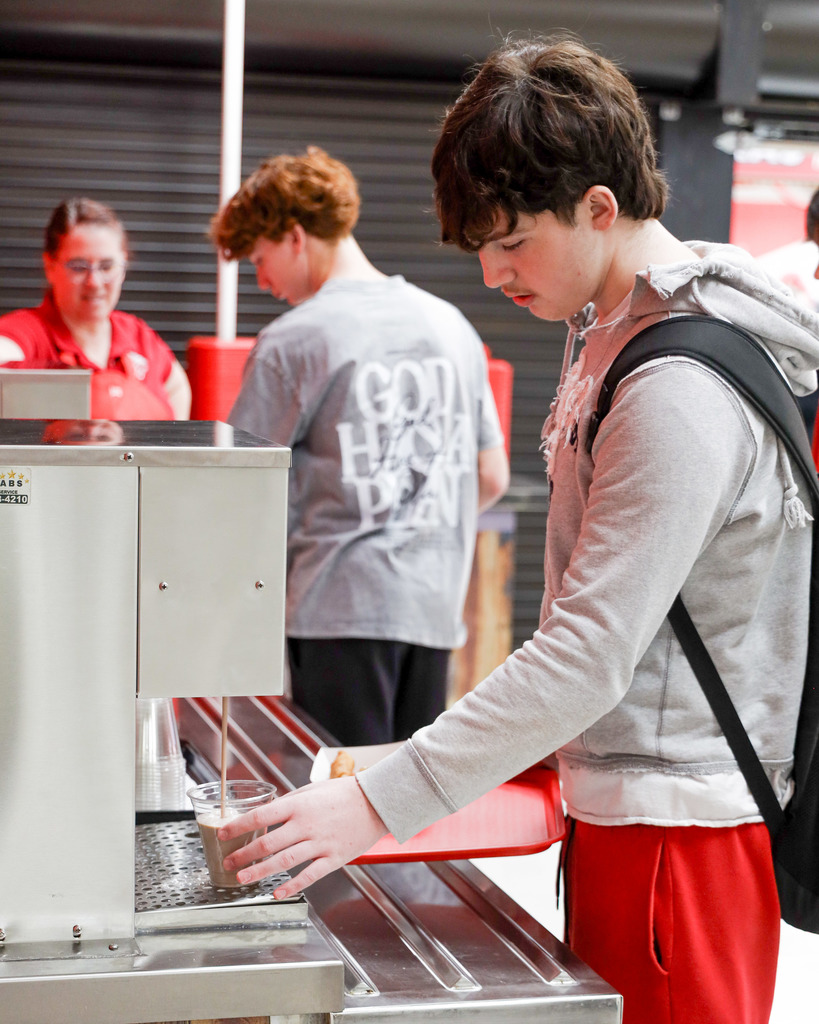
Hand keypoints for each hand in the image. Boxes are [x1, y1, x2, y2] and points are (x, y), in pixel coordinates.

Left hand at [218, 776, 388, 896]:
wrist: (377, 801)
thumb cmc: (344, 792)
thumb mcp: (313, 789)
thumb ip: (291, 801)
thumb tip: (269, 812)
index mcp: (298, 805)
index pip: (260, 816)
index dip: (238, 826)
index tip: (222, 834)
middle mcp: (306, 825)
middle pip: (267, 843)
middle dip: (243, 854)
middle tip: (227, 862)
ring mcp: (320, 843)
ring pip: (283, 861)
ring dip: (260, 871)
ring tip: (242, 879)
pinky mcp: (334, 858)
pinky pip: (310, 875)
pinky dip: (292, 886)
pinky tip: (277, 892)